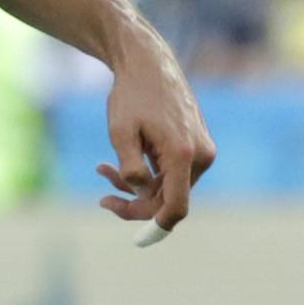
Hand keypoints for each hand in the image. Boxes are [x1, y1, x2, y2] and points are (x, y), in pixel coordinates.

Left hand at [97, 41, 213, 233]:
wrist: (149, 64)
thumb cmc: (131, 96)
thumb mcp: (120, 132)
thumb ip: (130, 167)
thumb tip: (140, 191)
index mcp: (183, 155)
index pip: (176, 208)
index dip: (156, 228)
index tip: (136, 240)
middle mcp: (200, 156)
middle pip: (168, 199)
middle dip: (134, 201)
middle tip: (102, 198)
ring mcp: (202, 151)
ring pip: (168, 186)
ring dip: (136, 185)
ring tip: (102, 169)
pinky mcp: (196, 146)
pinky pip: (172, 172)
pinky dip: (147, 172)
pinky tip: (114, 163)